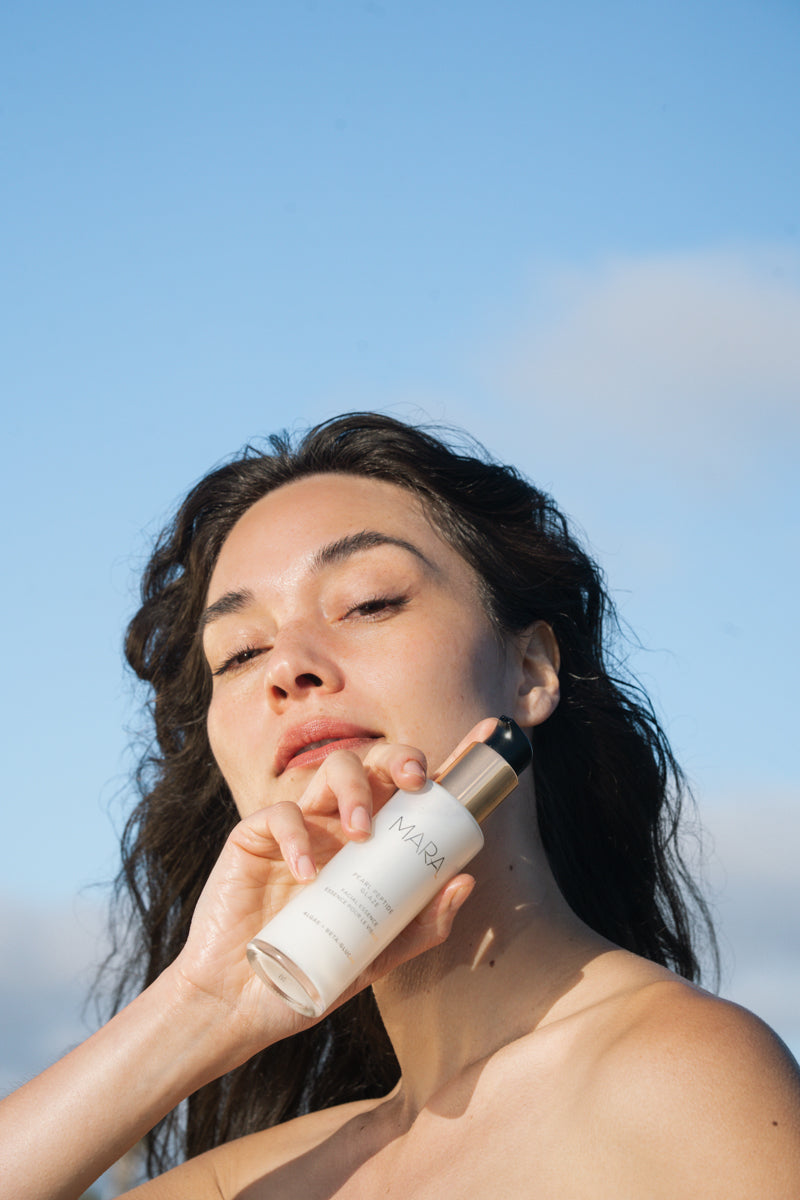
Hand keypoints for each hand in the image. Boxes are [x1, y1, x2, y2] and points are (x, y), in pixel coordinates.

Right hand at [169, 732, 481, 1063]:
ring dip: (354, 791)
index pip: (413, 792)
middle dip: (399, 758)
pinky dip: (297, 837)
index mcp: (375, 846)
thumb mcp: (377, 957)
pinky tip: (306, 876)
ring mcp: (299, 828)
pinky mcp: (255, 837)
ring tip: (360, 834)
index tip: (486, 735)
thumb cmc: (312, 974)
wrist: (242, 1005)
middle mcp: (339, 826)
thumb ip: (420, 926)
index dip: (448, 761)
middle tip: (415, 782)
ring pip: (331, 770)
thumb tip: (465, 882)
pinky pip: (281, 814)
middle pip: (375, 764)